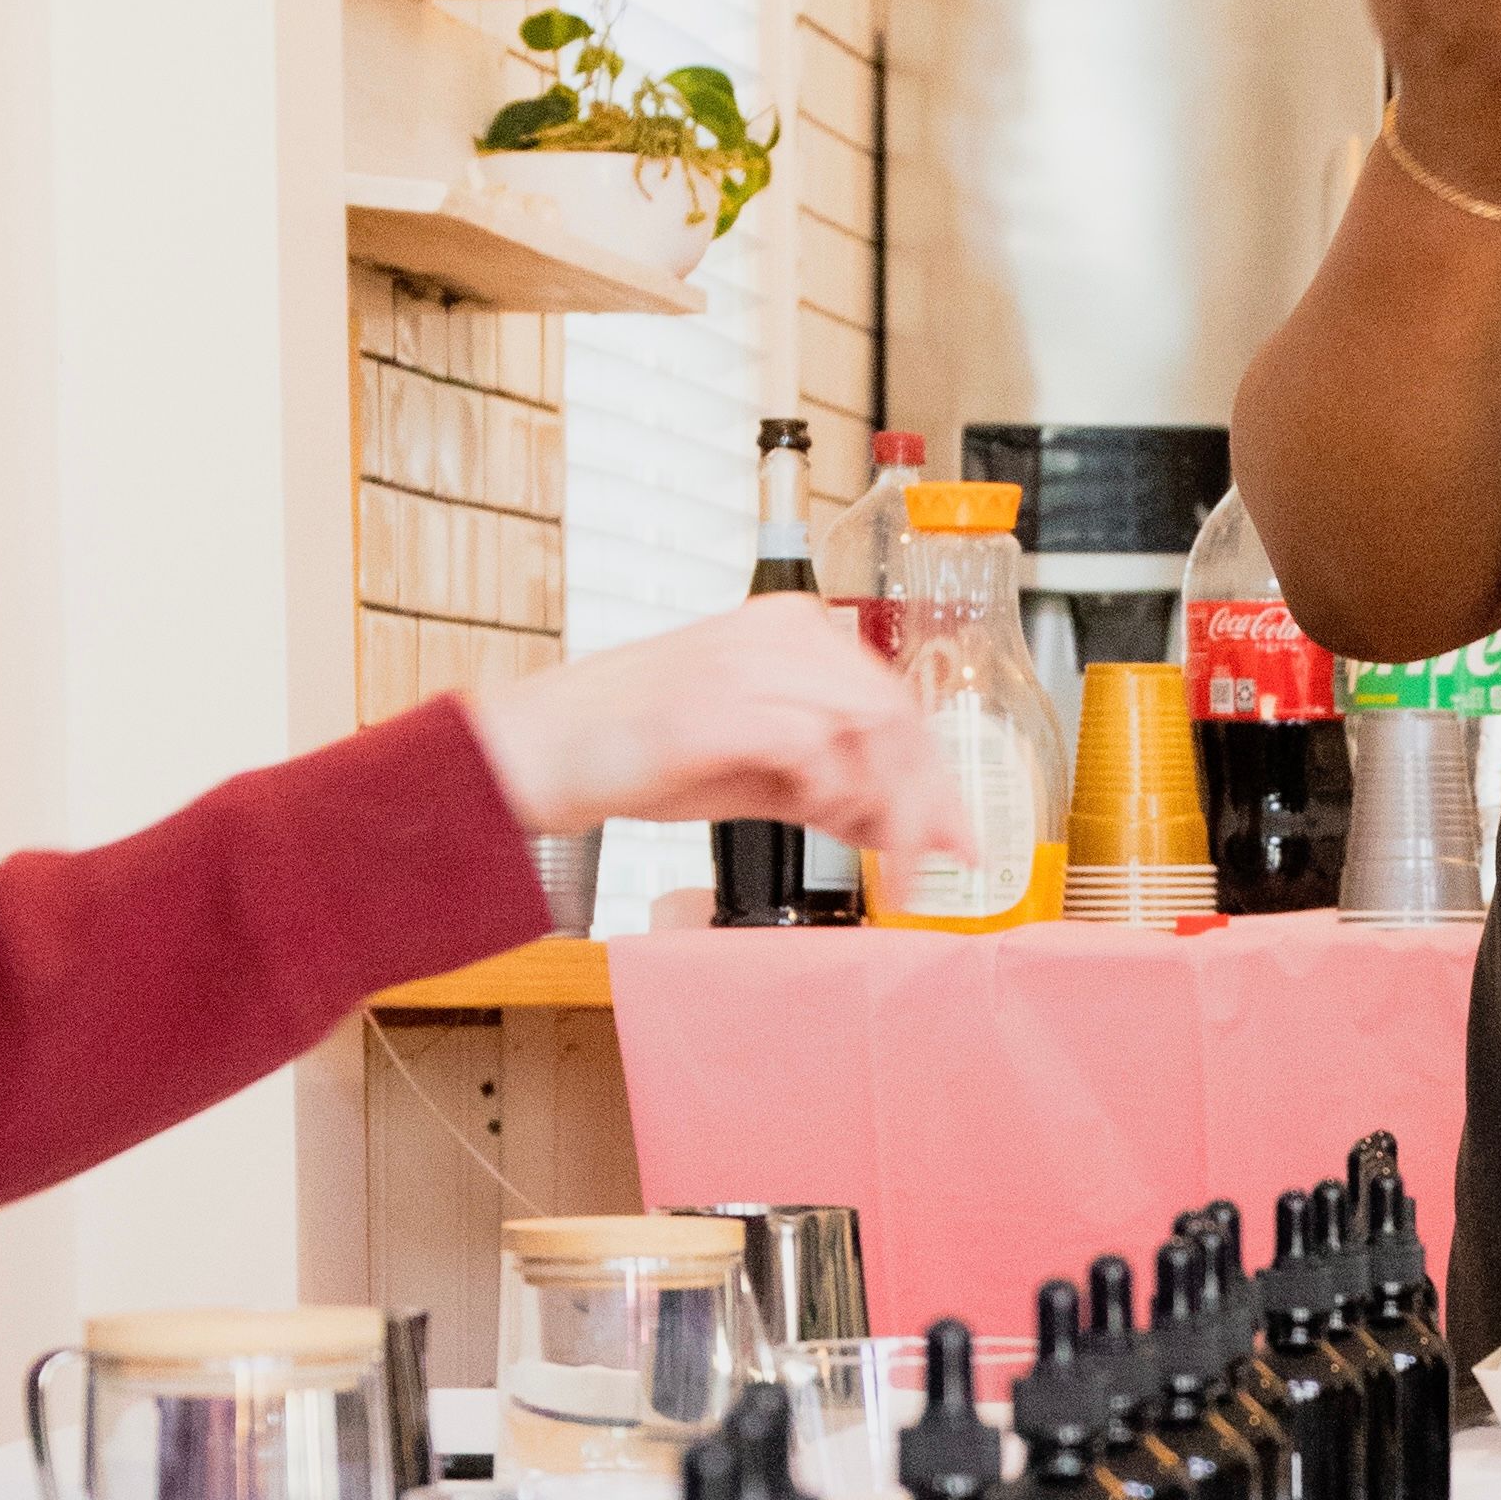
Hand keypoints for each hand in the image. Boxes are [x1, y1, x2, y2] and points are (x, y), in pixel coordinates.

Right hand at [468, 602, 965, 859]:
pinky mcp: (717, 704)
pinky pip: (812, 748)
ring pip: (868, 730)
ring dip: (886, 806)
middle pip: (897, 715)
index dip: (941, 777)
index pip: (896, 700)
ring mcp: (747, 663)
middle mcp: (779, 633)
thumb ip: (837, 787)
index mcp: (792, 631)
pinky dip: (832, 795)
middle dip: (929, 802)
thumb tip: (911, 828)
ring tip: (874, 856)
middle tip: (937, 868)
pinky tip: (823, 824)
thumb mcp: (762, 768)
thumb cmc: (640, 753)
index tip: (963, 840)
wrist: (538, 752)